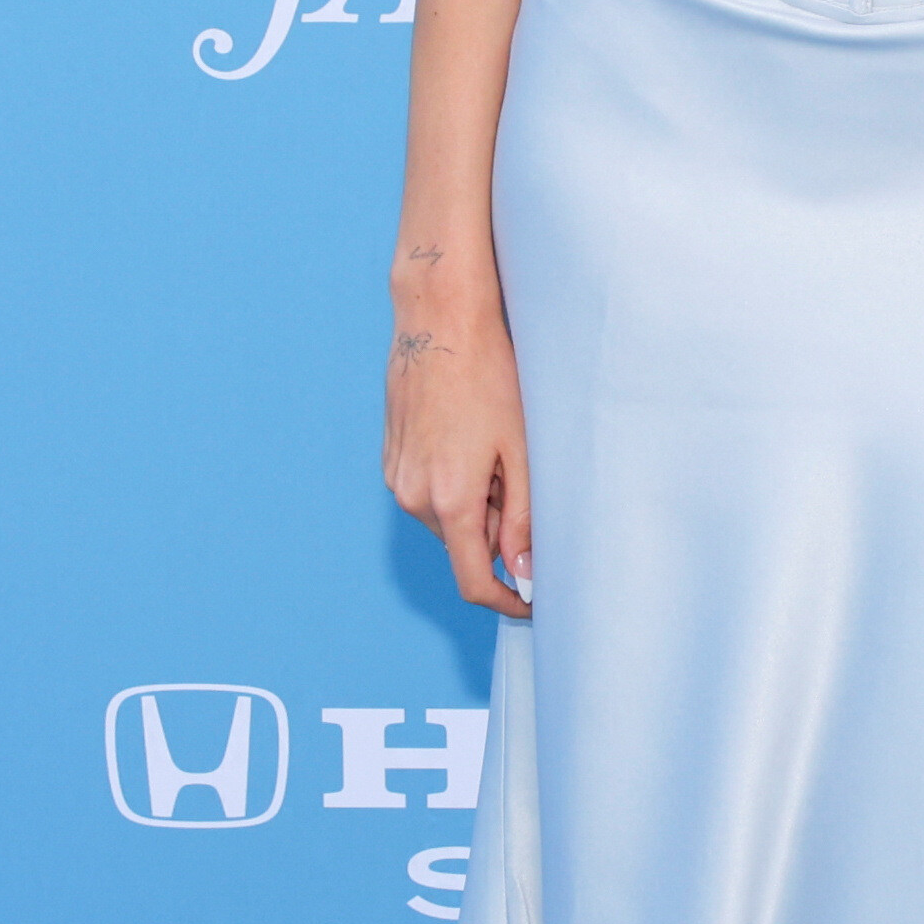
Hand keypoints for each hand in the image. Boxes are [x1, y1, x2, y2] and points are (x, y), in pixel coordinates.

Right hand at [384, 276, 533, 615]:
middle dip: (497, 531)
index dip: (506, 600)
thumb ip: (523, 518)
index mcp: (449, 499)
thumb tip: (524, 570)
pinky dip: (456, 483)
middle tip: (524, 479)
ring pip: (446, 518)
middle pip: (463, 546)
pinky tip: (472, 438)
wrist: (440, 322)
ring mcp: (396, 476)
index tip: (532, 602)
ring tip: (498, 449)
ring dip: (477, 504)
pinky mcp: (391, 458)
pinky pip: (428, 492)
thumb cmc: (489, 376)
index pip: (473, 580)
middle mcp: (412, 496)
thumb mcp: (521, 450)